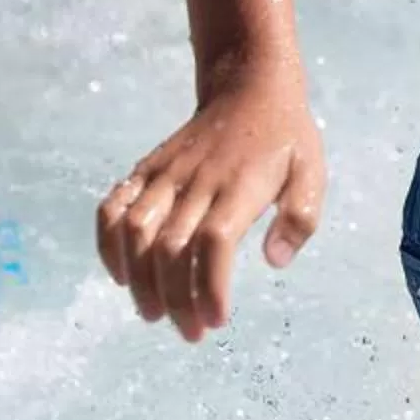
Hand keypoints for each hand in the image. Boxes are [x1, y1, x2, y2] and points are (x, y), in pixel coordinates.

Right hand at [97, 70, 325, 339]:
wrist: (248, 87)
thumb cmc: (284, 140)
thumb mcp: (311, 172)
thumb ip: (300, 218)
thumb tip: (275, 261)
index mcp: (239, 185)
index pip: (214, 242)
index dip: (210, 285)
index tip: (216, 320)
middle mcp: (196, 180)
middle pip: (171, 246)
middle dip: (175, 297)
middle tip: (190, 333)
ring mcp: (165, 174)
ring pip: (136, 230)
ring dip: (139, 279)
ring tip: (153, 313)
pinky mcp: (146, 170)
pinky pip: (113, 206)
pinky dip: (107, 243)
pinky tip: (121, 276)